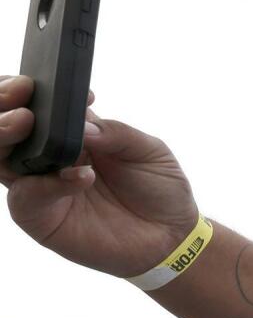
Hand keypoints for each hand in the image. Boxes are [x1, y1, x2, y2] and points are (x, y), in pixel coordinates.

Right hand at [1, 75, 199, 276]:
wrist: (172, 236)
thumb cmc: (160, 189)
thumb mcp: (149, 151)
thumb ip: (116, 133)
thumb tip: (82, 122)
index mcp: (73, 133)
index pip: (35, 105)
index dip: (24, 90)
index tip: (36, 81)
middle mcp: (49, 157)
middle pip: (5, 129)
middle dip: (2, 106)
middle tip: (21, 97)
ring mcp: (42, 187)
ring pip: (0, 159)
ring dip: (5, 136)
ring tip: (27, 122)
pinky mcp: (42, 218)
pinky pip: (27, 197)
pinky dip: (47, 184)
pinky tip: (80, 176)